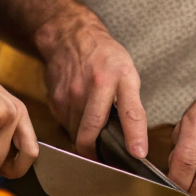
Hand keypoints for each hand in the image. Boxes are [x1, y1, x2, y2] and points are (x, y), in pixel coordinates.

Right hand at [38, 11, 147, 158]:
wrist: (70, 36)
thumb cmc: (104, 55)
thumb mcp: (127, 71)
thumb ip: (130, 103)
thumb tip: (132, 139)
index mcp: (120, 77)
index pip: (130, 112)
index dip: (135, 136)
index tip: (138, 154)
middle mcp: (95, 85)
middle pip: (91, 131)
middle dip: (95, 153)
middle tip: (102, 159)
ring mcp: (72, 93)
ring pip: (76, 133)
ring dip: (84, 139)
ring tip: (91, 130)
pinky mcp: (56, 99)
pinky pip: (66, 125)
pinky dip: (73, 128)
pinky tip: (79, 115)